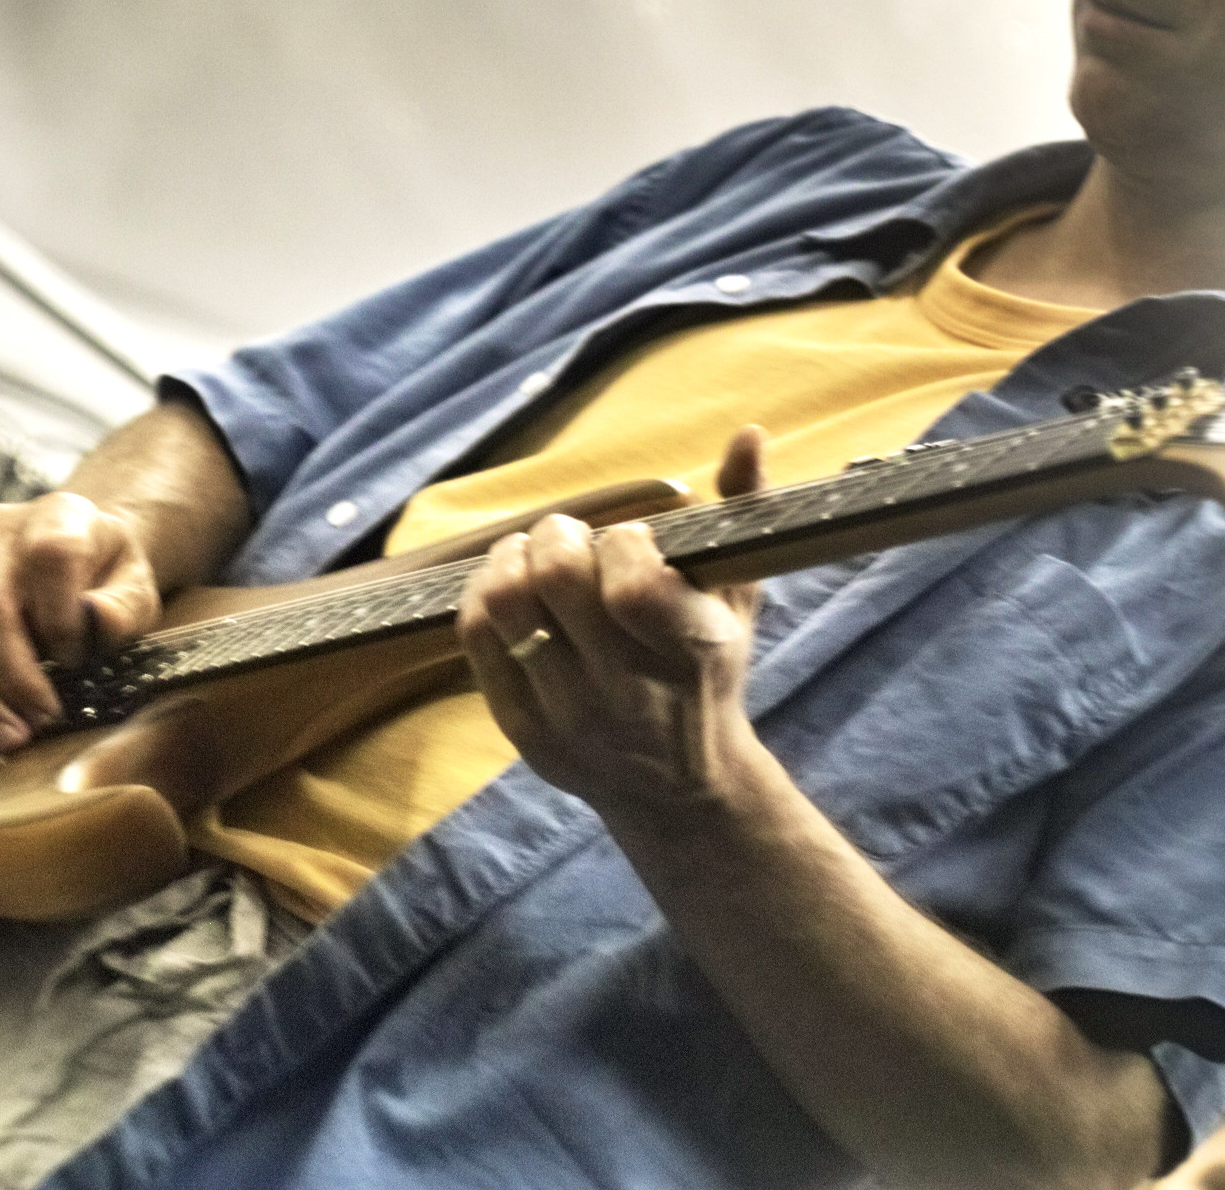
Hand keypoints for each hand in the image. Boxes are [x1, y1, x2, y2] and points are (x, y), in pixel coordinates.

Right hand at [0, 493, 162, 757]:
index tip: (77, 662)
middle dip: (10, 677)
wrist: (70, 559)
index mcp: (56, 515)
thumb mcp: (136, 587)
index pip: (49, 555)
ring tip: (5, 742)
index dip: (60, 615)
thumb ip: (123, 606)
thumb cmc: (106, 578)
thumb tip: (94, 622)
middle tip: (37, 725)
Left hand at [457, 428, 769, 819]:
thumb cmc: (708, 672)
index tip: (633, 541)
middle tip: (569, 536)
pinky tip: (510, 589)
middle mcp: (625, 691)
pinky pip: (476, 640)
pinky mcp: (523, 729)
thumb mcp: (739, 598)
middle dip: (556, 534)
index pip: (632, 584)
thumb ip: (742, 512)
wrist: (681, 789)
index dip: (624, 542)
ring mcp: (569, 714)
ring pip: (504, 606)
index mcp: (688, 652)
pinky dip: (483, 596)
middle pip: (555, 581)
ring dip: (511, 559)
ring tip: (533, 556)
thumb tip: (748, 434)